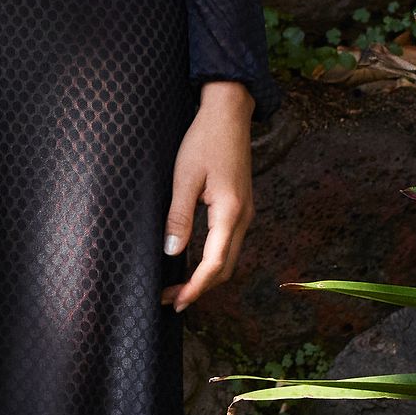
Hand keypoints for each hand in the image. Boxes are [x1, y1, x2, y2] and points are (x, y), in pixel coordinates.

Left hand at [163, 80, 254, 309]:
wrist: (229, 113)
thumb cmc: (205, 140)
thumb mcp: (185, 177)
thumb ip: (179, 216)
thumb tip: (172, 251)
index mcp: (230, 212)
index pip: (214, 264)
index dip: (194, 287)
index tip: (174, 301)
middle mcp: (244, 217)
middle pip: (225, 268)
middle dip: (199, 288)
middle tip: (170, 299)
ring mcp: (245, 213)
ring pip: (228, 258)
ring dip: (205, 276)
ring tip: (178, 285)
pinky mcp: (240, 207)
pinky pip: (228, 243)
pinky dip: (211, 260)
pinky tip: (192, 261)